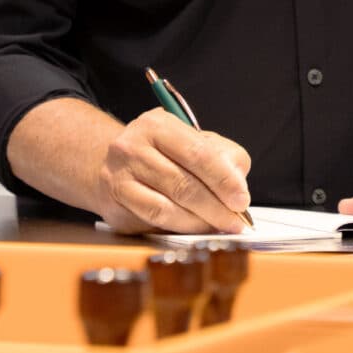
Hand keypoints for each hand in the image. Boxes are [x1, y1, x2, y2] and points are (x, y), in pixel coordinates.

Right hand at [97, 109, 251, 234]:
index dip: (223, 179)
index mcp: (157, 125)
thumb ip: (221, 155)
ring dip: (199, 222)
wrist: (111, 163)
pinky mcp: (114, 205)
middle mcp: (133, 147)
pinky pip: (153, 221)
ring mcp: (119, 177)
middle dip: (216, 207)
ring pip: (167, 207)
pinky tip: (195, 228)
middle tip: (235, 220)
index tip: (241, 200)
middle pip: (183, 183)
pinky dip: (180, 228)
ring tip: (218, 225)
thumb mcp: (192, 139)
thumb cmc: (162, 152)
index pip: (197, 153)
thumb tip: (238, 186)